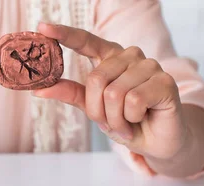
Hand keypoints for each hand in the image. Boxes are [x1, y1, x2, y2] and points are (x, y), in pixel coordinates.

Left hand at [33, 23, 184, 159]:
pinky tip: (142, 118)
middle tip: (111, 122)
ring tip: (128, 122)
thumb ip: (70, 93)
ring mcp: (149, 66)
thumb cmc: (125, 121)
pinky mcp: (165, 81)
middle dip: (98, 110)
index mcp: (110, 57)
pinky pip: (133, 101)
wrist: (156, 142)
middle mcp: (130, 55)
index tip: (43, 27)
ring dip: (115, 118)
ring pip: (114, 93)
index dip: (64, 34)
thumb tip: (38, 89)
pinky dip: (131, 118)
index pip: (86, 40)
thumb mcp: (93, 108)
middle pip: (96, 79)